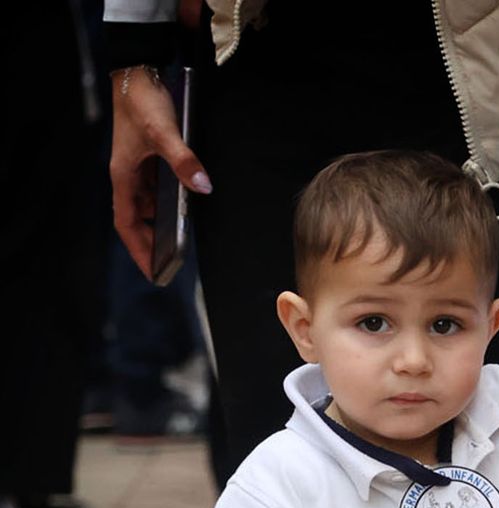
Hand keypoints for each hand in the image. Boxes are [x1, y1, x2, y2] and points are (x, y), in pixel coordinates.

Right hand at [109, 65, 212, 279]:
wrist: (138, 72)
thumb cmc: (143, 102)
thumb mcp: (163, 133)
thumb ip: (183, 161)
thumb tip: (202, 187)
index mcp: (123, 176)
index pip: (127, 222)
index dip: (138, 248)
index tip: (151, 271)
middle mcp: (129, 176)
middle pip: (138, 219)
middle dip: (152, 243)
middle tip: (171, 265)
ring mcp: (139, 168)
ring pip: (149, 205)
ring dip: (162, 224)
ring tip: (181, 244)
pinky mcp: (151, 158)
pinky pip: (159, 189)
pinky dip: (170, 203)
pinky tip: (186, 210)